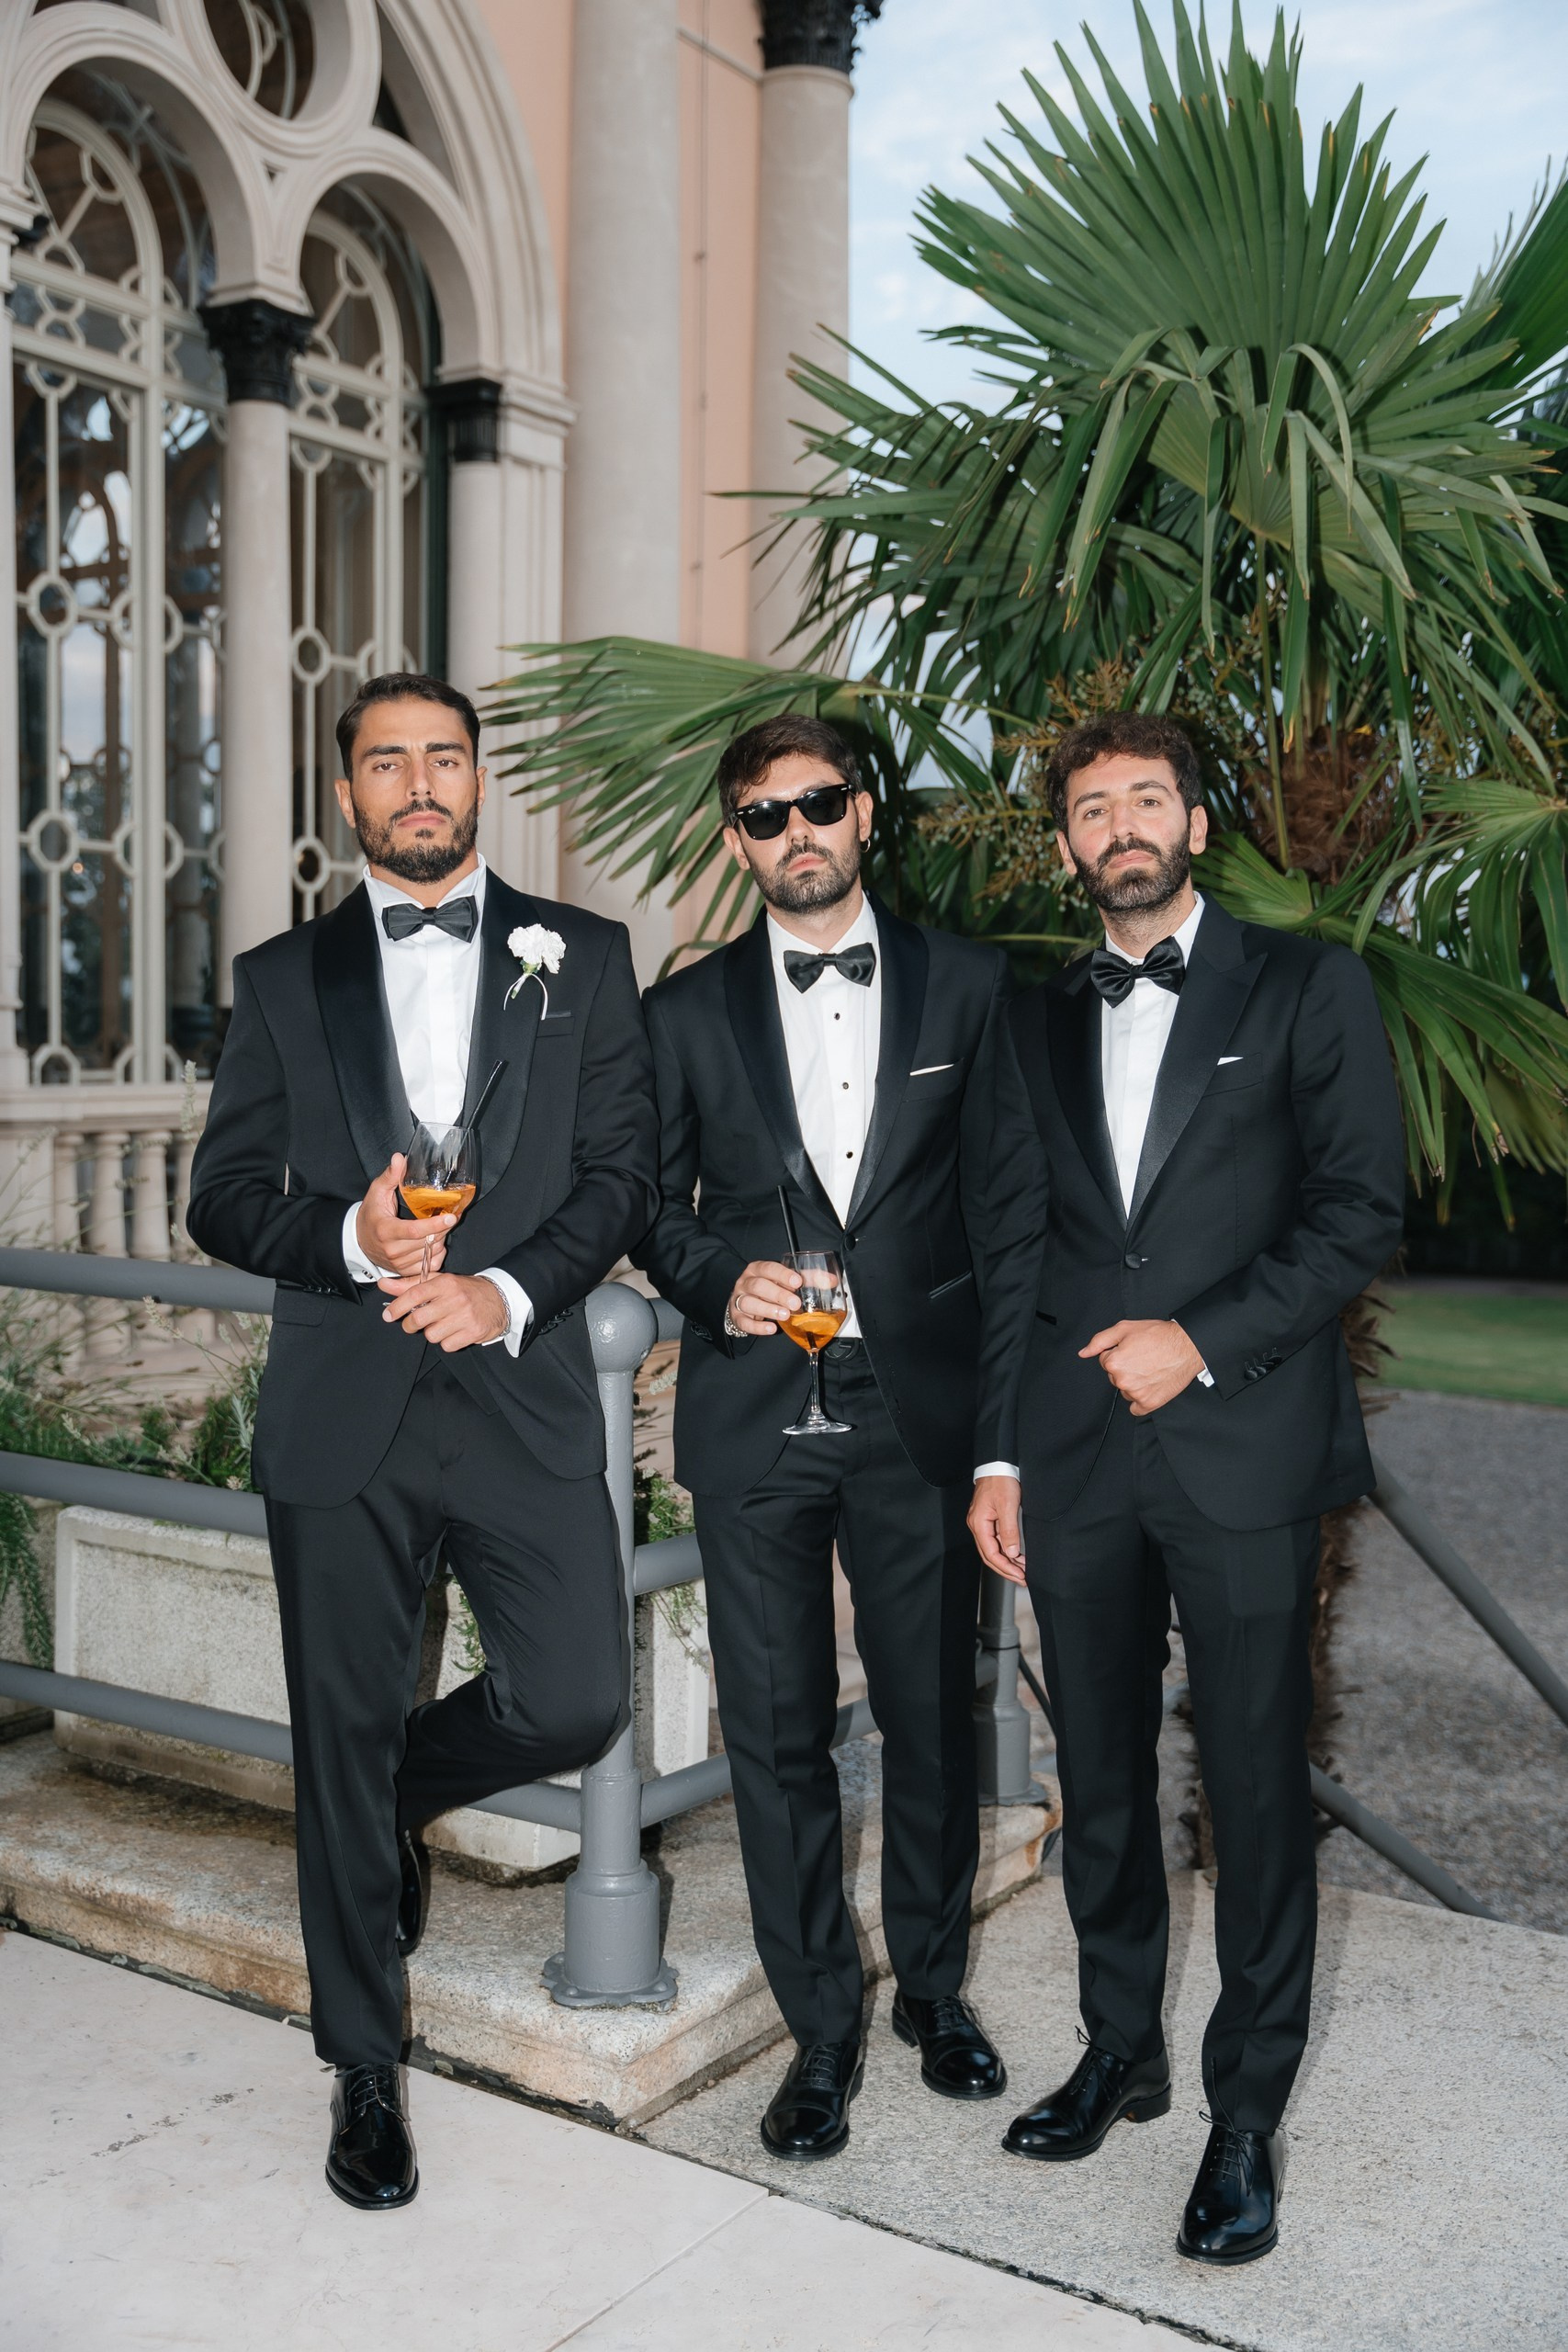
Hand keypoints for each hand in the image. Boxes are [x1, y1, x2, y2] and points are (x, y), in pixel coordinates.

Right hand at [356, 1153, 452, 1278]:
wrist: (359, 1241)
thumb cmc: (371, 1214)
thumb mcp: (377, 1192)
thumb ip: (391, 1175)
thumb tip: (400, 1157)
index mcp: (386, 1230)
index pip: (415, 1231)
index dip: (435, 1225)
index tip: (451, 1217)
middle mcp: (392, 1250)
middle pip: (427, 1242)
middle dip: (442, 1229)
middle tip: (448, 1216)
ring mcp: (398, 1263)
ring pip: (430, 1253)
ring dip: (440, 1240)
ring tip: (438, 1228)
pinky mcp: (404, 1271)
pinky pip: (430, 1265)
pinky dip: (436, 1254)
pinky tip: (433, 1242)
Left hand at [378, 1272, 507, 1351]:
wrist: (500, 1299)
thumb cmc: (464, 1291)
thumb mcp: (439, 1282)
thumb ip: (410, 1284)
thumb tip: (383, 1284)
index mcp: (445, 1283)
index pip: (414, 1295)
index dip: (397, 1307)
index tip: (388, 1315)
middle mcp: (455, 1298)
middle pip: (419, 1319)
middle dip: (410, 1325)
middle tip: (412, 1324)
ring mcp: (465, 1316)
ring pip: (431, 1335)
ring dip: (432, 1333)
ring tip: (442, 1325)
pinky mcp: (473, 1332)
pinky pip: (447, 1345)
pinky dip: (447, 1342)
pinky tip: (454, 1332)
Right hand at [728, 1259, 801, 1337]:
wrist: (746, 1303)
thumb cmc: (769, 1288)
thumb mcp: (785, 1280)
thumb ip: (807, 1278)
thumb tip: (829, 1280)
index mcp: (757, 1269)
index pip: (769, 1268)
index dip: (783, 1274)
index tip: (797, 1282)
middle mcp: (745, 1282)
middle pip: (758, 1285)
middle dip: (778, 1294)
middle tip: (795, 1303)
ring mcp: (738, 1299)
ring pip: (748, 1302)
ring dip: (767, 1309)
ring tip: (785, 1315)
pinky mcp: (737, 1317)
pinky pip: (744, 1322)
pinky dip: (758, 1327)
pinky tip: (771, 1329)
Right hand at [968, 1474, 1026, 1585]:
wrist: (997, 1464)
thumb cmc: (1001, 1480)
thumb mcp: (1007, 1505)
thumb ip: (1009, 1531)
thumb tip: (1011, 1553)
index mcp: (978, 1523)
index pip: (990, 1554)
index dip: (1005, 1567)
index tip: (1020, 1575)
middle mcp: (977, 1525)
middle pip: (989, 1555)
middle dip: (1006, 1569)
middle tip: (1022, 1579)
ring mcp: (982, 1523)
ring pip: (993, 1549)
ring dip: (1007, 1561)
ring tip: (1022, 1570)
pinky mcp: (988, 1519)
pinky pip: (996, 1541)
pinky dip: (1006, 1550)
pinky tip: (1017, 1556)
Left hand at [1079, 1318, 1203, 1416]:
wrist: (1187, 1346)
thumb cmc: (1158, 1335)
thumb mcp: (1124, 1328)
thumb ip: (1100, 1341)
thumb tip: (1083, 1353)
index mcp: (1114, 1363)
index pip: (1105, 1361)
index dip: (1119, 1353)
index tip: (1133, 1349)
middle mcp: (1122, 1381)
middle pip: (1114, 1377)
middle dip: (1125, 1368)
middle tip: (1143, 1358)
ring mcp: (1136, 1394)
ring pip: (1125, 1391)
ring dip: (1132, 1383)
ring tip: (1150, 1370)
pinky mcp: (1150, 1403)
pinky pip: (1135, 1408)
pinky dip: (1140, 1400)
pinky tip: (1149, 1387)